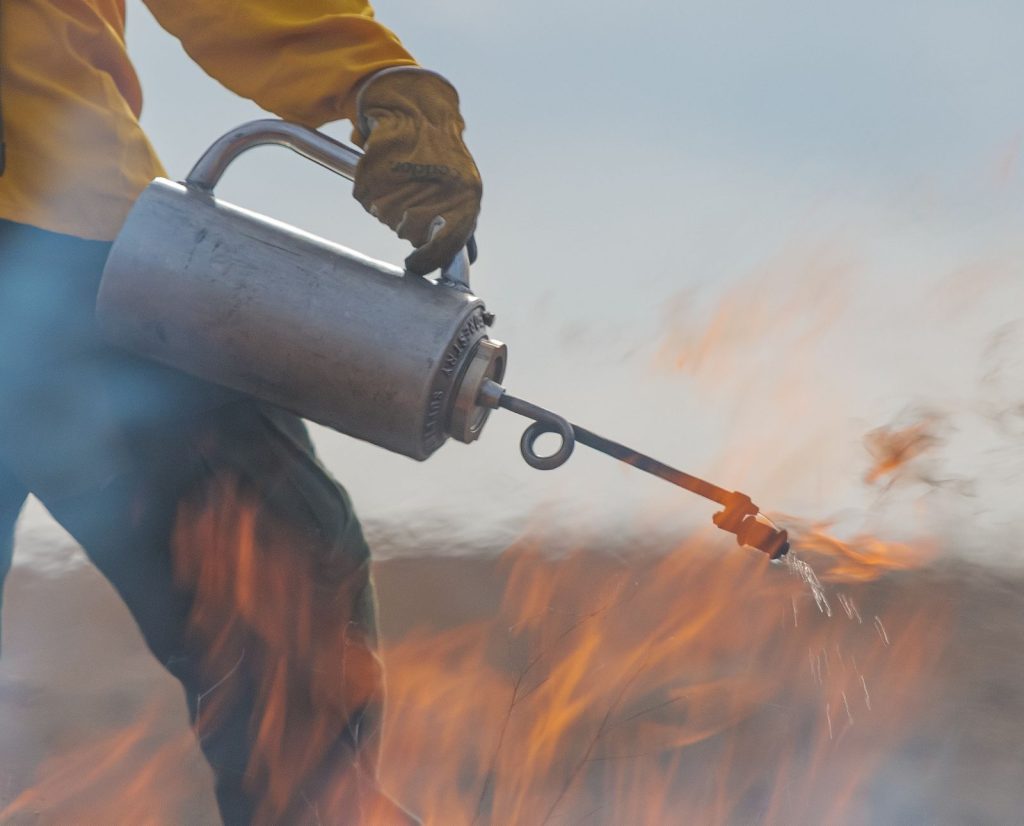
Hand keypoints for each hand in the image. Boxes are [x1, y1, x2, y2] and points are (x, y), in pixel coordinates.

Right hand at [352, 68, 481, 275]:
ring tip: (401, 178)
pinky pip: (366, 196)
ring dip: (387, 204)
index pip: (446, 245)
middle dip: (405, 223)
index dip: (428, 260)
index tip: (414, 266)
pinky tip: (386, 170)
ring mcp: (408, 178)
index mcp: (467, 198)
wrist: (421, 109)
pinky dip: (370, 188)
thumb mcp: (464, 189)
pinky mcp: (379, 166)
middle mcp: (440, 189)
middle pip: (409, 232)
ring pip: (385, 215)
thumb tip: (465, 261)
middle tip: (410, 198)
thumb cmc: (443, 156)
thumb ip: (460, 224)